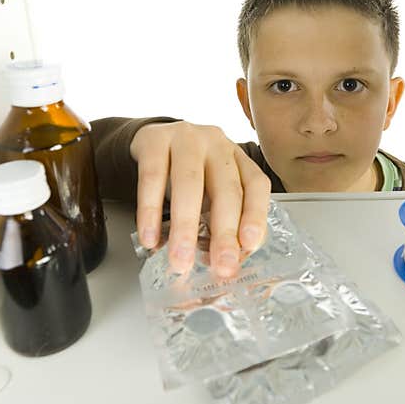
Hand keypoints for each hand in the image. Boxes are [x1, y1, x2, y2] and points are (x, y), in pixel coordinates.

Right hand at [130, 121, 270, 275]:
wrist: (148, 141)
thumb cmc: (185, 172)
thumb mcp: (209, 190)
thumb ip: (219, 220)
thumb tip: (225, 260)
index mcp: (237, 158)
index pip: (255, 184)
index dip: (256, 214)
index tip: (250, 244)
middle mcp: (217, 144)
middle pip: (225, 189)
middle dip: (223, 233)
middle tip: (220, 265)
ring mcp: (185, 138)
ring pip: (189, 183)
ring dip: (185, 227)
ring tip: (180, 260)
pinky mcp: (153, 140)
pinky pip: (152, 177)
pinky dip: (149, 211)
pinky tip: (149, 237)